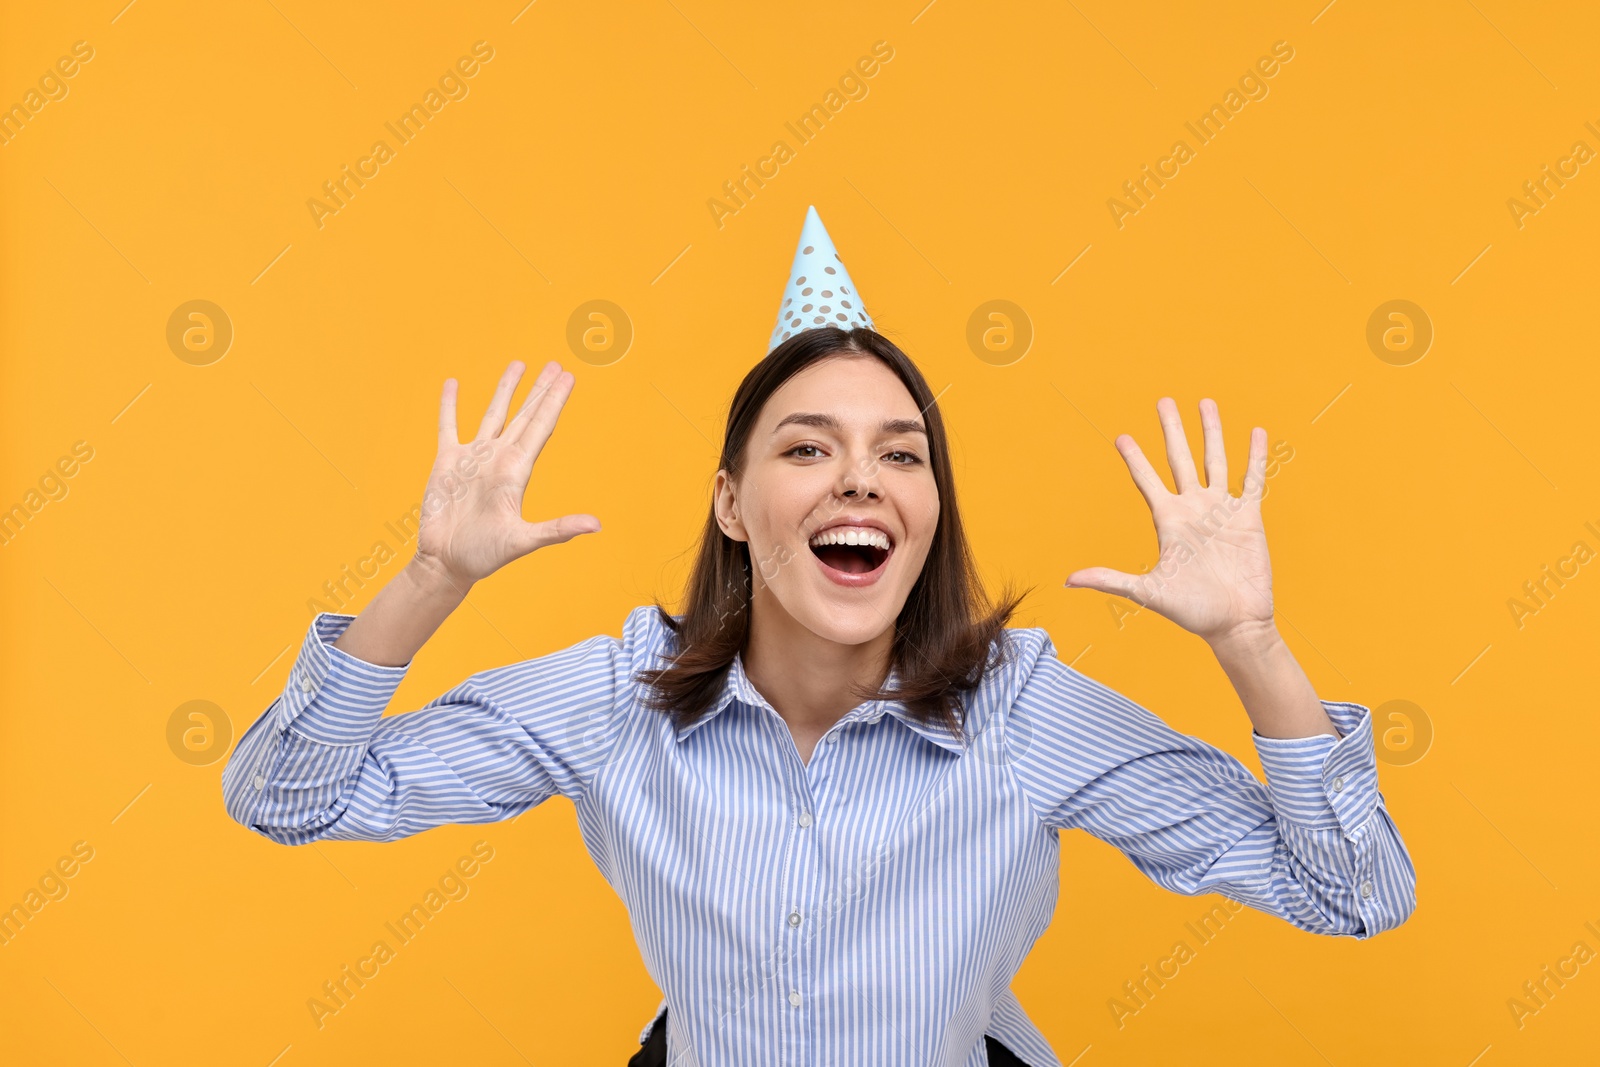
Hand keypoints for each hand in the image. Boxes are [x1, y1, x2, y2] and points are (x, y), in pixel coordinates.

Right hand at [412, 360, 599, 589]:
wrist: (446, 562)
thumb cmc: (485, 555)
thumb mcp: (523, 540)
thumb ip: (558, 529)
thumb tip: (597, 526)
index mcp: (517, 470)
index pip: (541, 426)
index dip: (554, 401)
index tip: (568, 377)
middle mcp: (499, 458)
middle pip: (524, 415)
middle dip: (540, 389)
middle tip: (556, 364)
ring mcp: (473, 458)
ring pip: (492, 413)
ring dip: (505, 389)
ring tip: (519, 364)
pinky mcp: (447, 462)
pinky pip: (448, 426)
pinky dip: (450, 406)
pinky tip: (453, 384)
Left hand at [1065, 397, 1273, 646]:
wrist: (1234, 624)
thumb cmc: (1191, 611)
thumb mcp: (1147, 592)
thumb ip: (1110, 580)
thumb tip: (1069, 581)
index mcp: (1168, 521)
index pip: (1148, 481)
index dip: (1135, 459)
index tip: (1121, 437)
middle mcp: (1193, 509)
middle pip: (1180, 459)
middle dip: (1172, 430)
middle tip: (1164, 401)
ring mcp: (1221, 510)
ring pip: (1215, 460)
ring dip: (1211, 432)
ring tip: (1205, 402)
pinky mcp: (1249, 517)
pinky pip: (1253, 479)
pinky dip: (1254, 456)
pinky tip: (1255, 432)